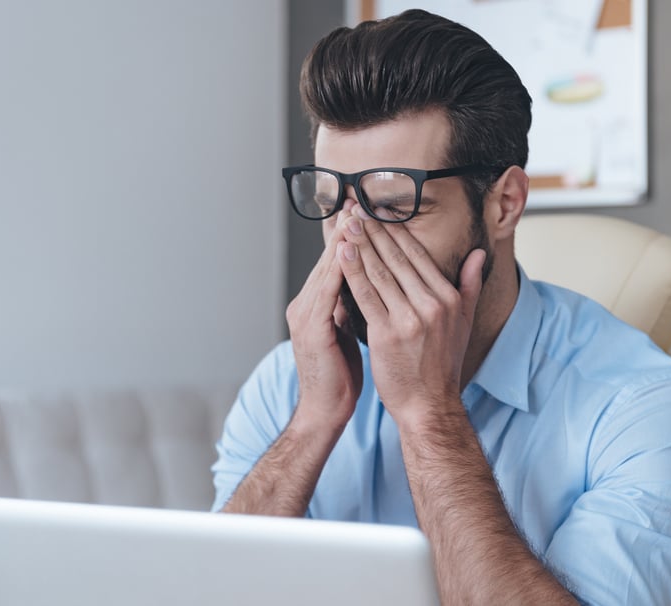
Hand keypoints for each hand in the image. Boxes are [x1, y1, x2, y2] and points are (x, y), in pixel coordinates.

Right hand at [285, 213, 363, 431]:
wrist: (324, 410)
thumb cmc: (339, 376)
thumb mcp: (347, 333)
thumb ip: (351, 307)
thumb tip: (366, 286)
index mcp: (314, 305)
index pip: (334, 263)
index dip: (348, 236)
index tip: (362, 211)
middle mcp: (304, 304)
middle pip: (328, 259)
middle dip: (344, 229)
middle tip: (357, 199)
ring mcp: (304, 314)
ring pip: (327, 269)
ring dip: (342, 241)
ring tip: (356, 215)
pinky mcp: (310, 326)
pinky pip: (328, 290)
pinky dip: (339, 268)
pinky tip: (351, 251)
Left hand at [337, 215, 484, 423]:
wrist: (429, 405)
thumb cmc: (442, 365)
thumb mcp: (464, 323)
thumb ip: (469, 286)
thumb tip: (477, 255)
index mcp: (449, 299)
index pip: (418, 256)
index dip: (397, 232)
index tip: (380, 211)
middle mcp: (432, 306)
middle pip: (398, 259)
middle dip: (376, 231)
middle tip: (357, 208)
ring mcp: (410, 319)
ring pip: (381, 273)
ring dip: (362, 245)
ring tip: (346, 223)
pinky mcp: (388, 334)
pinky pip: (366, 296)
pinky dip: (353, 272)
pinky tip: (342, 254)